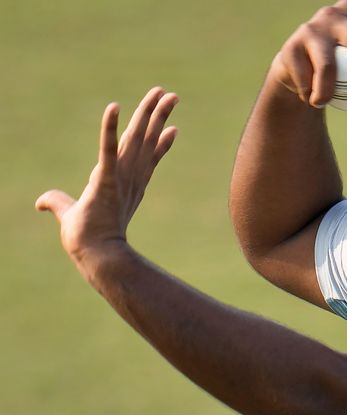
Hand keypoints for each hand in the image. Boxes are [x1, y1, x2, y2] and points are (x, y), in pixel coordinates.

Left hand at [36, 87, 177, 263]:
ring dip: (149, 113)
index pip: (149, 158)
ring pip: (137, 138)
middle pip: (147, 139)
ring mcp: (121, 177)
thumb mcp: (71, 213)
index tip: (173, 128)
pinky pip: (108, 149)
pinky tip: (114, 108)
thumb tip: (40, 202)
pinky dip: (110, 128)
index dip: (161, 142)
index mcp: (128, 184)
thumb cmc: (87, 239)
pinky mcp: (105, 180)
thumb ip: (57, 202)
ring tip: (161, 93)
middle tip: (173, 95)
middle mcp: (131, 177)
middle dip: (160, 115)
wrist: (95, 255)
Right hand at [271, 0, 346, 107]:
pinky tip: (312, 99)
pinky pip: (307, 80)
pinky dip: (311, 94)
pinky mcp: (291, 48)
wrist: (296, 66)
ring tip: (327, 102)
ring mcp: (310, 29)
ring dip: (329, 92)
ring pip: (328, 66)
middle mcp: (331, 14)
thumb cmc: (336, 58)